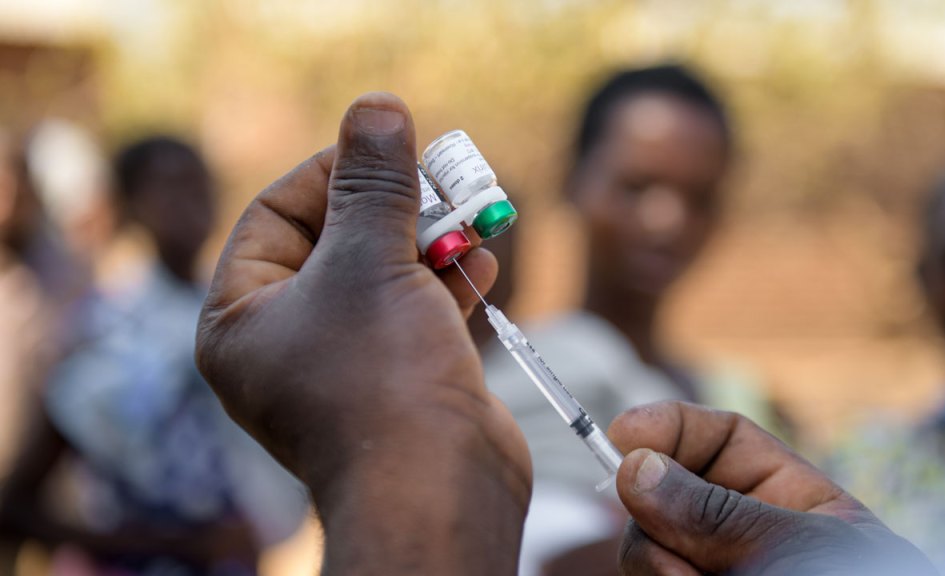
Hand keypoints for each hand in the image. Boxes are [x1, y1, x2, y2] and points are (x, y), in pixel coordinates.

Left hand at [195, 93, 529, 573]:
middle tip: (443, 175)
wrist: (439, 488)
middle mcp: (286, 342)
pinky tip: (483, 258)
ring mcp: (345, 365)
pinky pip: (417, 312)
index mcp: (242, 318)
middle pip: (336, 239)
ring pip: (384, 274)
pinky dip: (448, 282)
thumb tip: (375, 107)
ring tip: (473, 213)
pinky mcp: (399, 381)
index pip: (276, 212)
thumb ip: (373, 182)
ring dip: (431, 239)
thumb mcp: (370, 260)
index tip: (389, 150)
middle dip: (396, 205)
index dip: (332, 171)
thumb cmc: (383, 378)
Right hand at [610, 401, 935, 574]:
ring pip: (647, 547)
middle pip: (662, 492)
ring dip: (658, 565)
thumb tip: (636, 468)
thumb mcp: (801, 548)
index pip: (715, 438)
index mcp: (786, 498)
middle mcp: (741, 533)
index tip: (622, 434)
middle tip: (674, 558)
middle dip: (653, 515)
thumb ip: (718, 513)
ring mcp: (714, 569)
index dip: (667, 426)